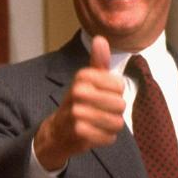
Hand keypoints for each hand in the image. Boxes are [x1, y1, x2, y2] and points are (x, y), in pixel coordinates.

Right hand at [34, 35, 125, 169]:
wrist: (57, 130)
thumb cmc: (78, 102)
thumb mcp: (87, 80)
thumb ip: (98, 61)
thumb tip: (101, 38)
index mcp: (82, 77)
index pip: (120, 85)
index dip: (116, 93)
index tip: (103, 94)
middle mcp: (78, 92)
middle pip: (120, 104)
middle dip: (115, 112)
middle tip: (100, 111)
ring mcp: (77, 112)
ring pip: (117, 122)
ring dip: (111, 126)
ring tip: (98, 123)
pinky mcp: (79, 131)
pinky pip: (109, 137)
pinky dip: (105, 138)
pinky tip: (94, 133)